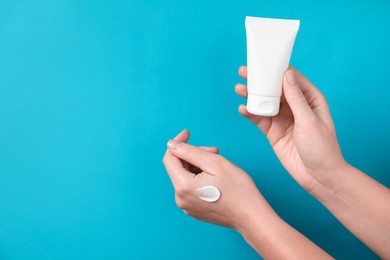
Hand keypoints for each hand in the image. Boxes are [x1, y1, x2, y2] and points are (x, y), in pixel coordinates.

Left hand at [162, 130, 331, 258]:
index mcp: (183, 187)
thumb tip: (171, 144)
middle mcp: (180, 199)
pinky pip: (191, 188)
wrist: (251, 216)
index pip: (169, 159)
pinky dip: (200, 177)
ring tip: (218, 165)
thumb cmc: (238, 190)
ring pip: (186, 177)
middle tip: (215, 151)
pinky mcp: (195, 209)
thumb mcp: (214, 163)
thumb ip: (190, 151)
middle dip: (193, 155)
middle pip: (178, 167)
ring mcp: (187, 206)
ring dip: (198, 166)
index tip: (188, 133)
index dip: (177, 143)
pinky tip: (216, 177)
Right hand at [235, 66, 347, 197]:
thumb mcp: (309, 120)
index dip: (277, 69)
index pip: (292, 79)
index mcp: (310, 99)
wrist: (318, 177)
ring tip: (239, 89)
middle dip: (260, 81)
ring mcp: (283, 119)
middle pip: (275, 89)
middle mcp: (296, 107)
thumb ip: (296, 99)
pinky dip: (250, 114)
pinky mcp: (273, 132)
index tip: (263, 62)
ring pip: (265, 103)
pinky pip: (260, 119)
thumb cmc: (322, 148)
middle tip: (244, 72)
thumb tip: (287, 75)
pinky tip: (243, 109)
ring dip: (252, 96)